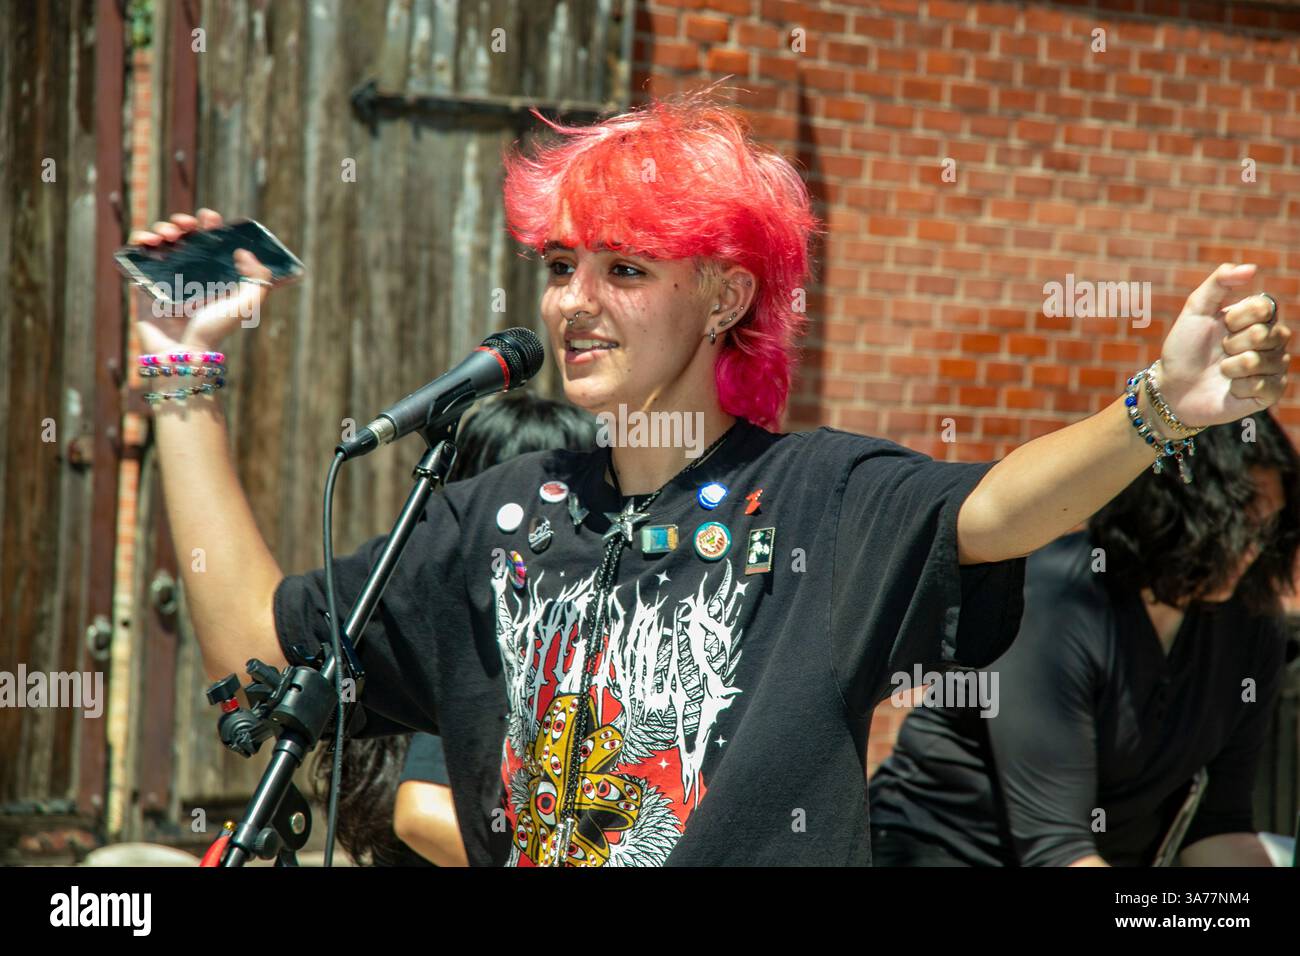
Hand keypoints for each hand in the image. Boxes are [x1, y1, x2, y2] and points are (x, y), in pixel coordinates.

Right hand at [127, 208, 273, 354]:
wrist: (183, 351)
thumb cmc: (215, 331)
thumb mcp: (248, 305)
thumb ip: (258, 279)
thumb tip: (244, 252)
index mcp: (213, 275)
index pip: (210, 241)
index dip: (209, 224)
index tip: (209, 217)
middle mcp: (189, 273)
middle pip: (183, 236)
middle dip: (182, 223)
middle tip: (185, 226)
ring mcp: (165, 278)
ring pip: (159, 242)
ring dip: (161, 228)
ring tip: (166, 235)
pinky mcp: (143, 284)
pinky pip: (136, 256)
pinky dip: (139, 242)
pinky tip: (146, 241)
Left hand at [1155, 263, 1290, 426]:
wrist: (1173, 387)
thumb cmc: (1184, 348)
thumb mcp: (1195, 310)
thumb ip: (1218, 282)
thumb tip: (1251, 268)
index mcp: (1257, 317)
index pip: (1264, 307)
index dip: (1237, 318)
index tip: (1221, 325)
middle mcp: (1271, 339)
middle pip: (1265, 334)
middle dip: (1232, 344)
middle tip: (1220, 351)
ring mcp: (1273, 366)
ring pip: (1264, 361)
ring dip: (1232, 367)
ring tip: (1222, 370)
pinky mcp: (1271, 392)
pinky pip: (1265, 386)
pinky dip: (1240, 387)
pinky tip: (1231, 389)